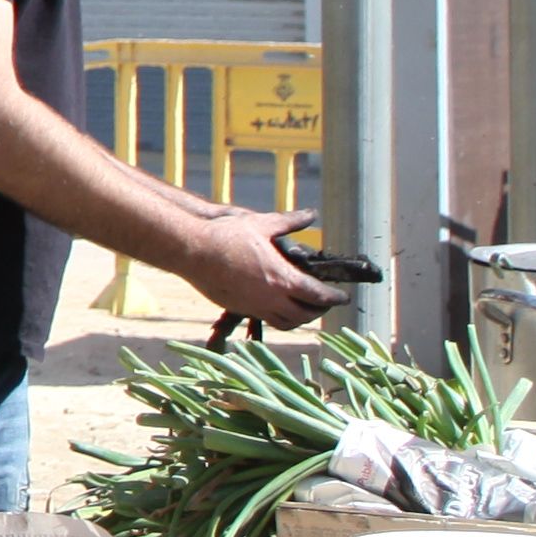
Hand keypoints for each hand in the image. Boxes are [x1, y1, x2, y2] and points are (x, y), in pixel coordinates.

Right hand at [187, 209, 343, 329]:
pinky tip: (277, 305)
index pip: (318, 296)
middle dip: (319, 311)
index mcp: (283, 279)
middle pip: (304, 315)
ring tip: (303, 308)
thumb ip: (290, 221)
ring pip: (285, 323)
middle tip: (325, 303)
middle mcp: (271, 299)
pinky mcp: (239, 308)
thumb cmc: (227, 236)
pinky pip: (266, 319)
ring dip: (299, 318)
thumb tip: (311, 214)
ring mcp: (254, 307)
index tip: (343, 298)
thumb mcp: (262, 224)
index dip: (334, 299)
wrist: (192, 252)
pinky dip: (279, 316)